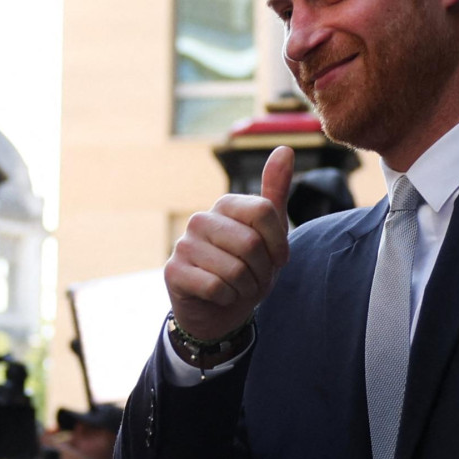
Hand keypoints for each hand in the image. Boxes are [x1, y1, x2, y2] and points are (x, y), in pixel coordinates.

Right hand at [164, 146, 294, 340]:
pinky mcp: (173, 271)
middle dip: (262, 271)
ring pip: (235, 270)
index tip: (278, 258)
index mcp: (226, 204)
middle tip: (253, 278)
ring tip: (237, 288)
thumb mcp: (269, 231)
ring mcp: (184, 244)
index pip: (264, 211)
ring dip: (246, 288)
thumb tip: (285, 149)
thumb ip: (276, 191)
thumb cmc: (248, 267)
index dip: (279, 243)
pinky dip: (227, 299)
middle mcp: (201, 218)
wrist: (220, 310)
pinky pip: (215, 287)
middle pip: (251, 244)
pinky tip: (219, 297)